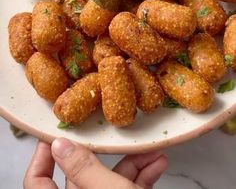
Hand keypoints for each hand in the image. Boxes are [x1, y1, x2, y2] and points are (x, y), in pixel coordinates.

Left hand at [24, 138, 166, 188]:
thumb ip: (84, 169)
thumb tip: (60, 145)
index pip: (37, 183)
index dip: (42, 157)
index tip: (54, 134)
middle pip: (80, 177)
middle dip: (103, 154)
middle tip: (110, 136)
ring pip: (107, 182)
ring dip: (131, 164)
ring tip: (149, 151)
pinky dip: (140, 178)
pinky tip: (156, 165)